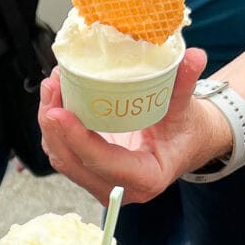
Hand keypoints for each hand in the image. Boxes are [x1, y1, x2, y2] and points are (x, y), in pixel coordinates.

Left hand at [38, 49, 216, 205]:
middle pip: (73, 163)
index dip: (78, 139)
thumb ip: (185, 84)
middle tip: (52, 86)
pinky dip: (55, 128)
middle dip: (55, 126)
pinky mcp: (90, 172)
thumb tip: (195, 56)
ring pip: (63, 159)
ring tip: (51, 86)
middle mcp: (120, 188)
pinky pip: (64, 153)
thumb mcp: (188, 108)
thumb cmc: (187, 129)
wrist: (186, 143)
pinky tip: (54, 98)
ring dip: (50, 125)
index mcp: (146, 178)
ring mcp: (102, 183)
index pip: (104, 163)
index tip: (59, 112)